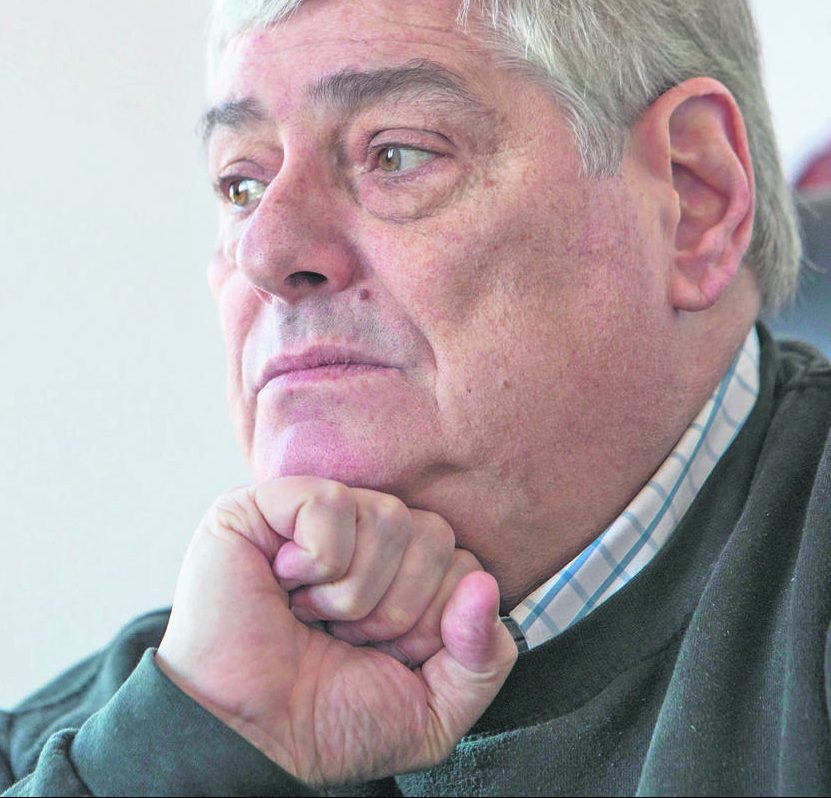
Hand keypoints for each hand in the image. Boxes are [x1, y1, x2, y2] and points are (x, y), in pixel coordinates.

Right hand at [156, 477, 516, 785]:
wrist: (248, 737)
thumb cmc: (328, 722)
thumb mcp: (430, 709)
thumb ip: (482, 660)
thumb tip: (486, 587)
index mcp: (406, 579)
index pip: (466, 565)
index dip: (434, 621)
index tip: (385, 654)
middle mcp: (369, 540)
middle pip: (435, 535)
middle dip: (397, 609)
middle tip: (346, 636)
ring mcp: (320, 517)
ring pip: (390, 517)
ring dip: (354, 592)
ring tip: (313, 614)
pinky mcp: (269, 504)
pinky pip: (333, 503)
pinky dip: (317, 560)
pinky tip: (286, 582)